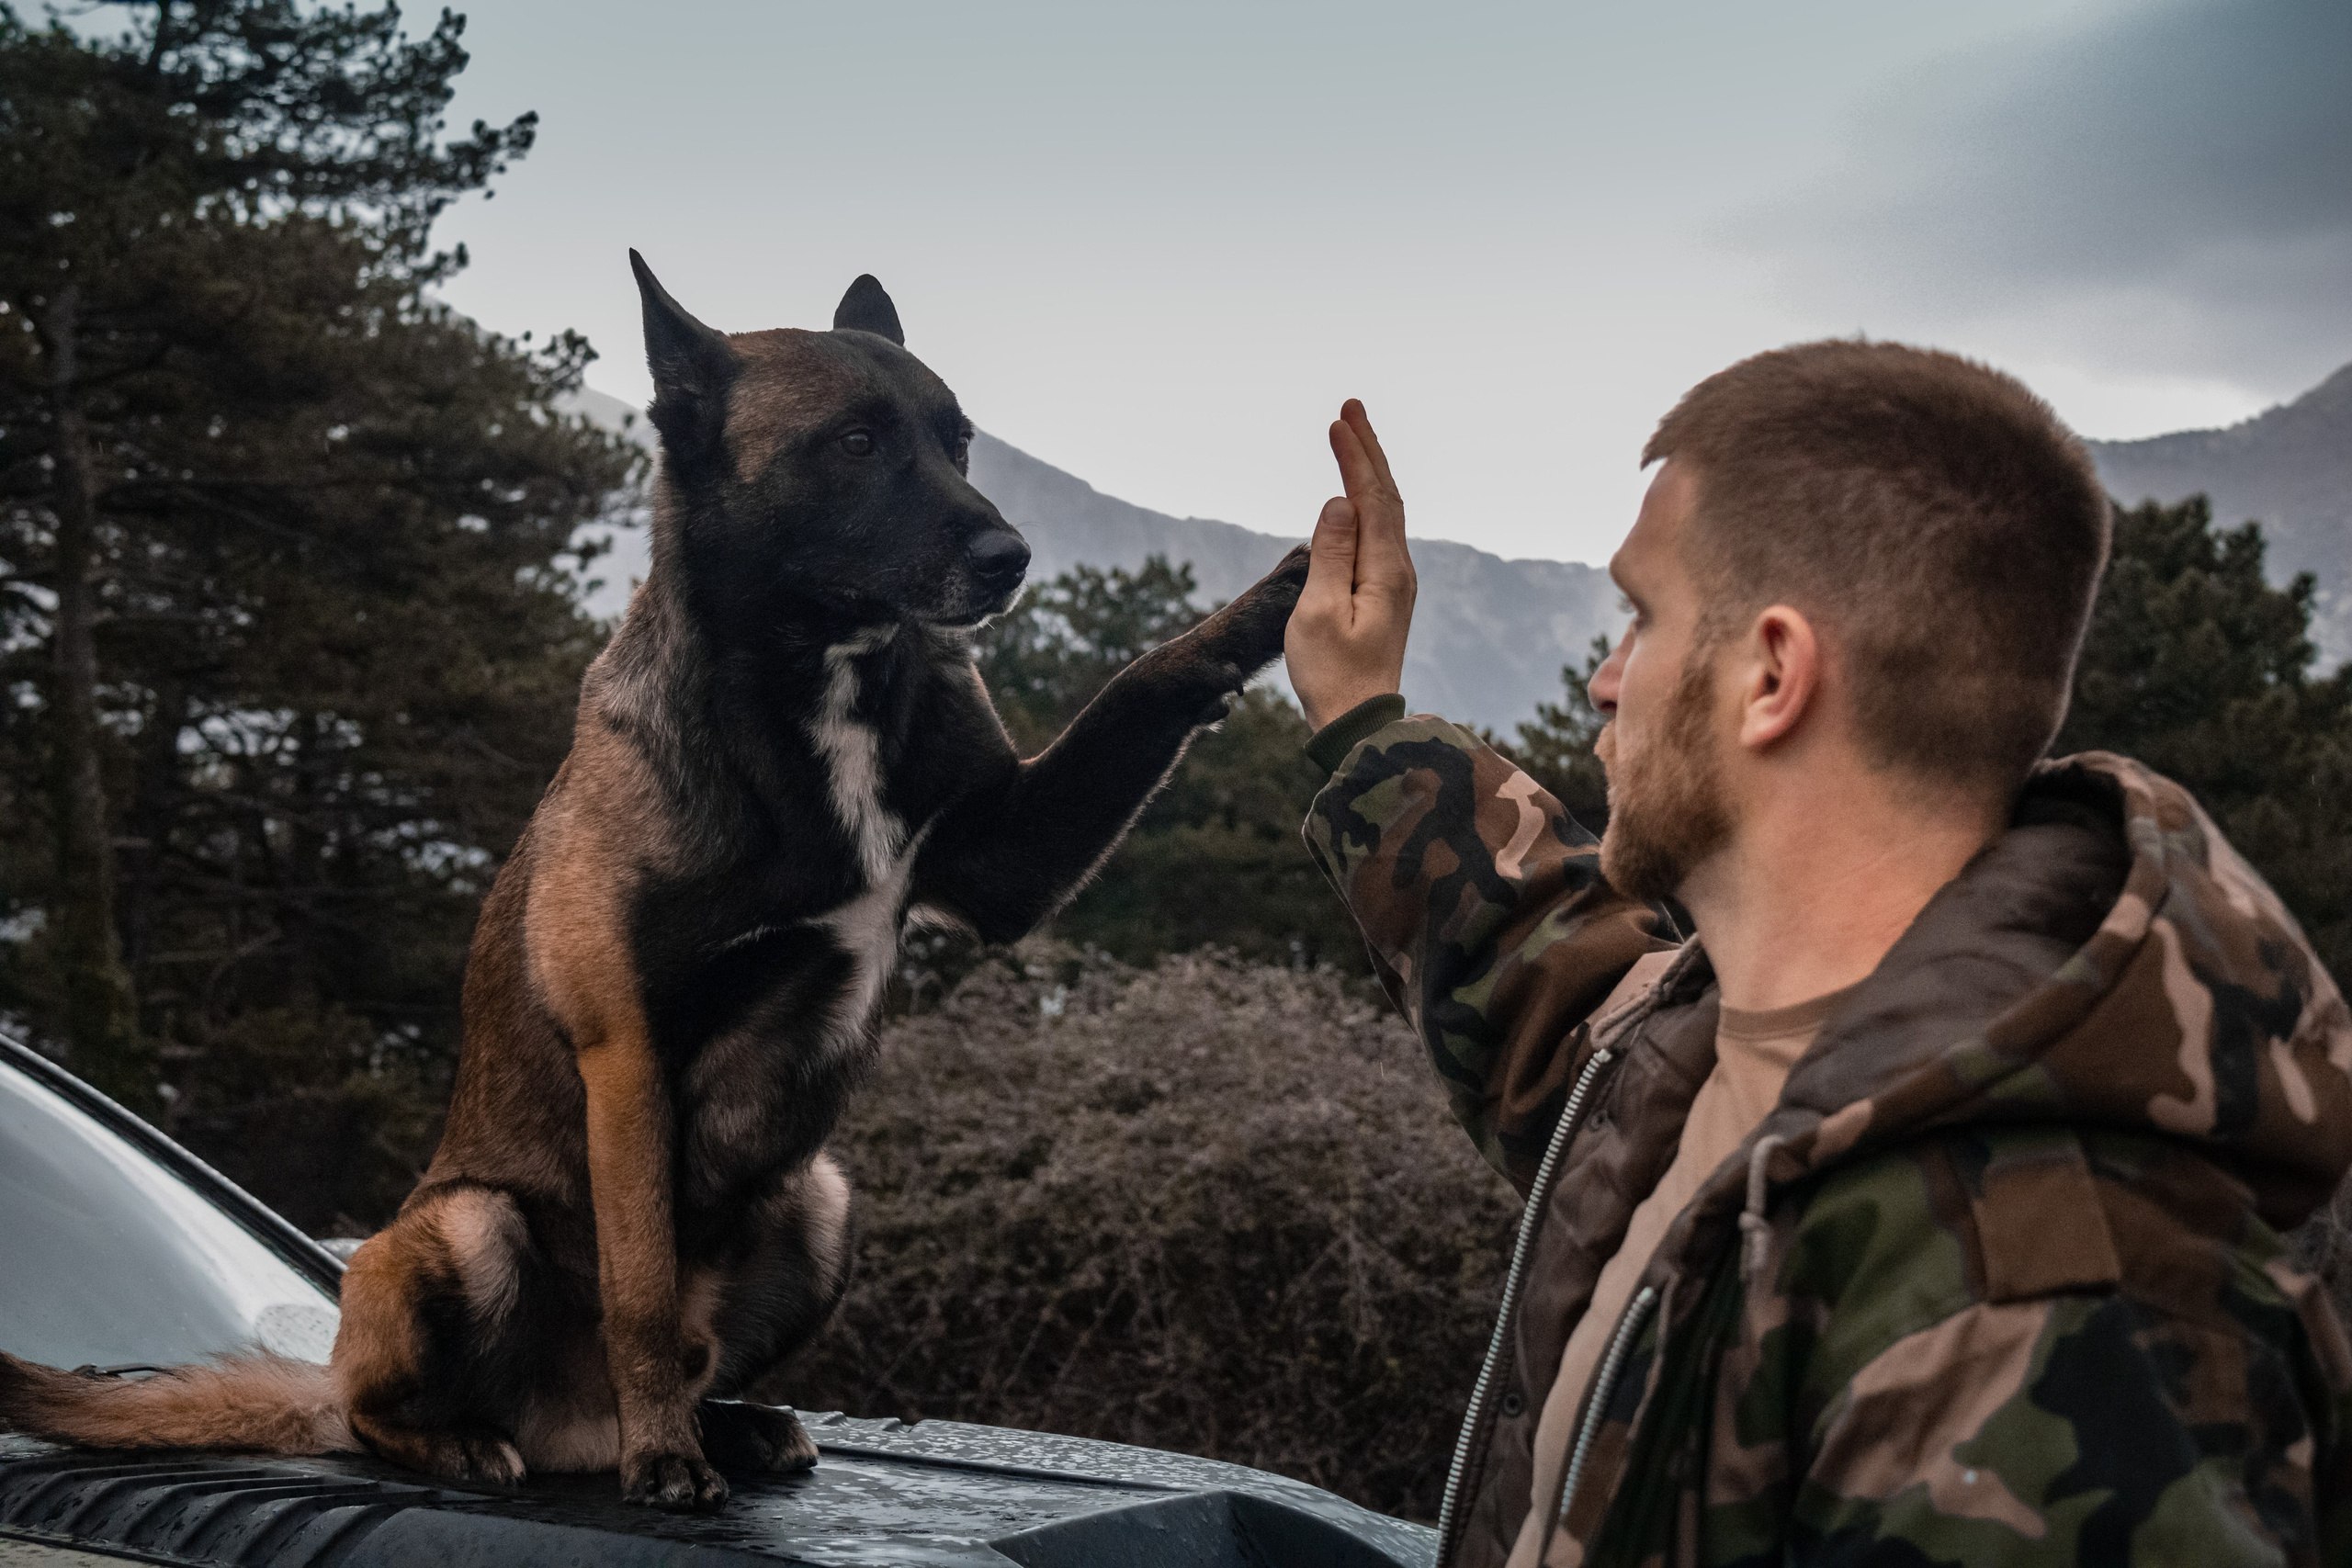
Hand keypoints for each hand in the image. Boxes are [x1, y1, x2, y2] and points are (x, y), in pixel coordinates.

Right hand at [1285, 400, 1414, 730]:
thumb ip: (1330, 554)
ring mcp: (1395, 583)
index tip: (1339, 420)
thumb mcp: (1319, 614)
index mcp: (1385, 571)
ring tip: (1351, 437)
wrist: (1359, 723)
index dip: (1356, 456)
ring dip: (1368, 473)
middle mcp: (1398, 571)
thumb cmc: (1332, 675)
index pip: (1372, 498)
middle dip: (1368, 450)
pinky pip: (1379, 533)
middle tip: (1350, 408)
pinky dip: (1367, 502)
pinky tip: (1357, 495)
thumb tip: (1339, 503)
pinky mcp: (1385, 595)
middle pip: (1387, 497)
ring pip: (1386, 513)